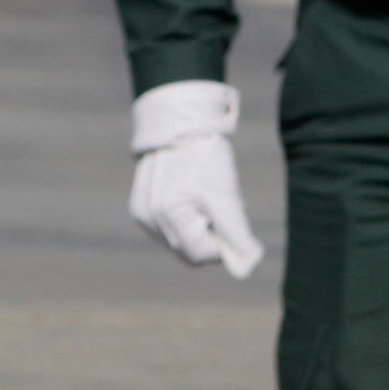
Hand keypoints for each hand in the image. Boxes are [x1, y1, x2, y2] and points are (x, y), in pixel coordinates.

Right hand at [127, 79, 266, 278]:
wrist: (182, 122)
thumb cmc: (207, 157)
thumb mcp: (226, 195)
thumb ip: (236, 234)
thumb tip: (246, 267)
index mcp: (167, 215)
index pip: (201, 255)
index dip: (223, 244)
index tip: (232, 220)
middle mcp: (148, 219)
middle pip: (188, 251)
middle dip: (210, 235)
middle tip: (219, 204)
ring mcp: (142, 214)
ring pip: (179, 240)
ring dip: (198, 227)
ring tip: (203, 196)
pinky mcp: (141, 207)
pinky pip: (169, 227)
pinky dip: (185, 218)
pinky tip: (191, 195)